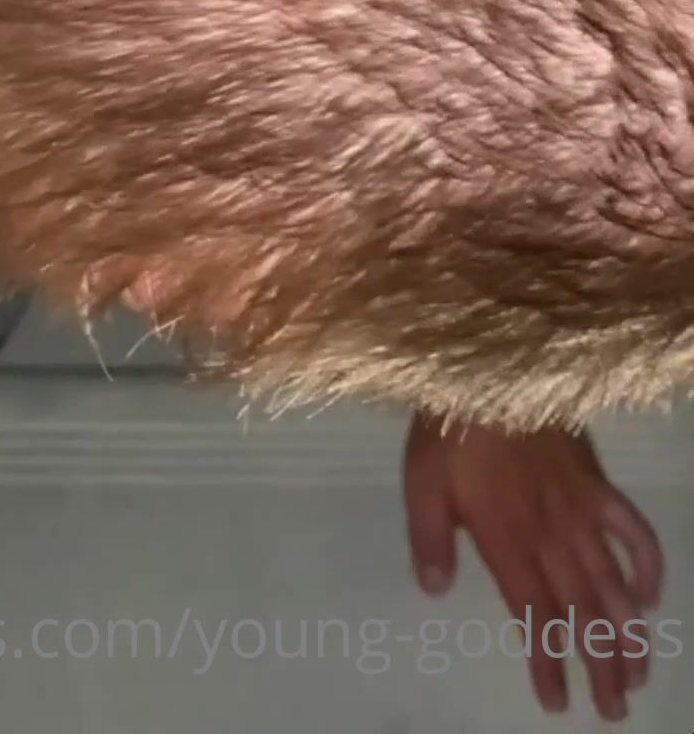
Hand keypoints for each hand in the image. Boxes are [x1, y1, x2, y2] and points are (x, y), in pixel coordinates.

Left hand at [403, 414, 662, 721]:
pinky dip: (646, 566)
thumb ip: (430, 538)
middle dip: (599, 665)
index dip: (547, 662)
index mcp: (507, 541)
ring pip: (612, 584)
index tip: (557, 703)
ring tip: (639, 676)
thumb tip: (435, 591)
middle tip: (615, 710)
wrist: (491, 369)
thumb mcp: (421, 480)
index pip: (534, 615)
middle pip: (582, 612)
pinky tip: (647, 596)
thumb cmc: (451, 426)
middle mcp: (551, 536)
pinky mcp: (599, 484)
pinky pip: (633, 532)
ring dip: (628, 633)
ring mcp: (582, 511)